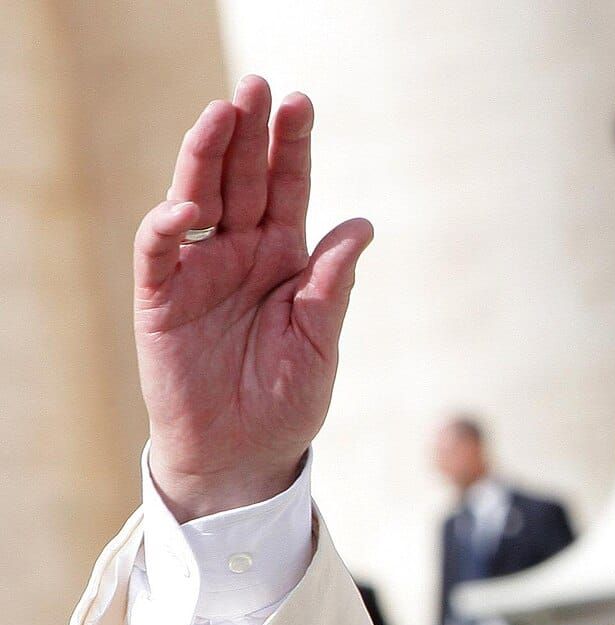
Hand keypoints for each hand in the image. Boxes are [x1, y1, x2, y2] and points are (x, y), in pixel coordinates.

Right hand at [134, 76, 372, 521]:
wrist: (245, 456)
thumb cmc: (288, 402)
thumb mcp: (321, 343)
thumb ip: (333, 286)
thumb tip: (362, 225)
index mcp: (286, 259)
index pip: (288, 189)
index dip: (292, 148)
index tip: (301, 103)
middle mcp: (241, 253)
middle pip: (243, 179)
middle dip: (249, 132)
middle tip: (258, 85)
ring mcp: (200, 272)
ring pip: (198, 197)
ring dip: (207, 155)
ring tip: (222, 113)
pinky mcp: (162, 299)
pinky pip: (159, 251)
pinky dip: (168, 225)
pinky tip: (188, 205)